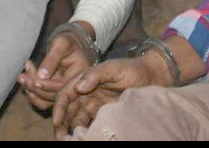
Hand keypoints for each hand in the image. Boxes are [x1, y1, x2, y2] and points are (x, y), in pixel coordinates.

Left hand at [19, 29, 96, 111]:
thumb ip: (52, 58)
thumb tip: (41, 76)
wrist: (68, 44)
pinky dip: (33, 93)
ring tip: (22, 77)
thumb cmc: (66, 40)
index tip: (34, 80)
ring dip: (32, 92)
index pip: (64, 85)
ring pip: (47, 101)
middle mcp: (75, 86)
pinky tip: (25, 81)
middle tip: (22, 77)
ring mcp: (66, 92)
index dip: (48, 85)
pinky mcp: (56, 93)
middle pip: (55, 96)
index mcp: (82, 74)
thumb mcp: (61, 43)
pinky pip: (44, 100)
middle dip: (36, 88)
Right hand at [51, 57, 165, 138]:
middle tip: (59, 137)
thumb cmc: (132, 69)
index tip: (57, 121)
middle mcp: (85, 92)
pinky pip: (89, 124)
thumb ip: (96, 75)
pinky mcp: (102, 114)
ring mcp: (93, 104)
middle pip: (67, 110)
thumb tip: (79, 87)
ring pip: (76, 119)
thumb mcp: (114, 68)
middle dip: (61, 124)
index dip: (59, 108)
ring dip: (71, 130)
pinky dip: (85, 132)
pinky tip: (84, 138)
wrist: (152, 77)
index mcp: (84, 79)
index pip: (65, 94)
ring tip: (70, 141)